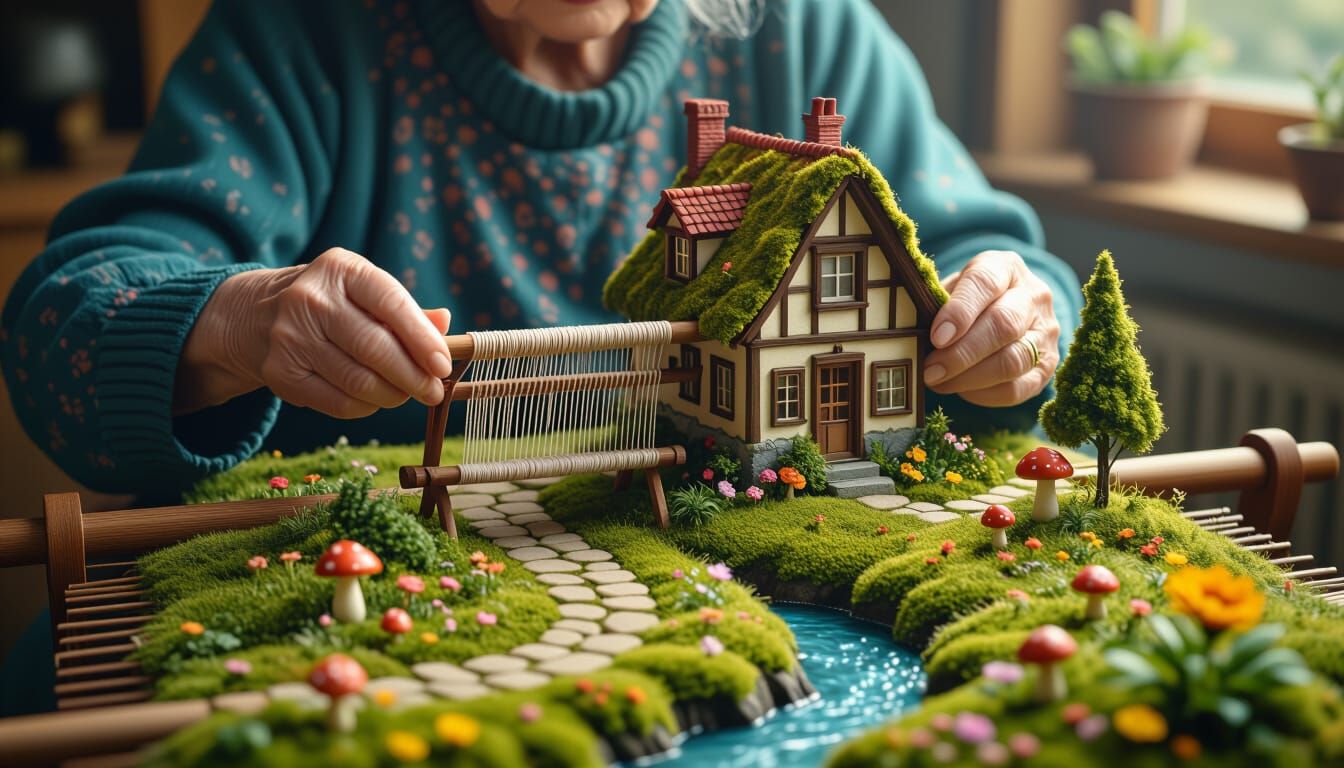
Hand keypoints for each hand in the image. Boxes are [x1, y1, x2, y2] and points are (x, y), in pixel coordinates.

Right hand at [176, 248, 452, 417]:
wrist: (257, 316)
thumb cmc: (332, 304)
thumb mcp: (365, 292)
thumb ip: (406, 310)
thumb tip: (445, 325)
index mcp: (341, 269)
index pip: (391, 303)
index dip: (422, 339)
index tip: (443, 365)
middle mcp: (310, 299)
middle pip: (374, 348)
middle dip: (413, 376)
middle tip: (433, 391)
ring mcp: (290, 337)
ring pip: (358, 380)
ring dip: (392, 395)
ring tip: (406, 394)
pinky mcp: (280, 373)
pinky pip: (338, 402)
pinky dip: (366, 407)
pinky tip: (375, 400)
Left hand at [923, 250, 1058, 407]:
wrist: (1008, 309)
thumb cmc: (968, 300)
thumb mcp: (952, 289)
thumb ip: (936, 305)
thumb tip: (913, 337)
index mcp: (1005, 267)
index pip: (985, 283)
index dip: (960, 311)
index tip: (936, 337)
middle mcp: (1034, 296)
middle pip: (1003, 325)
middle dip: (962, 353)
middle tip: (931, 371)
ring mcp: (1046, 332)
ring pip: (1012, 360)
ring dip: (970, 378)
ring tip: (939, 382)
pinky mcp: (1047, 366)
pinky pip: (1017, 388)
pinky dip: (984, 394)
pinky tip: (961, 390)